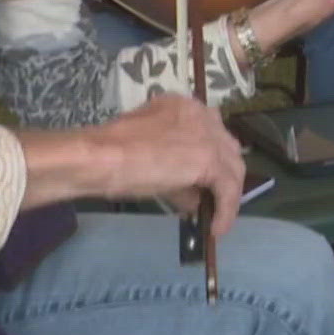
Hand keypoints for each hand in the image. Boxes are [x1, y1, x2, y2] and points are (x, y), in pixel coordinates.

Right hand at [20, 94, 245, 237]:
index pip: (209, 132)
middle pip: (227, 147)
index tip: (202, 180)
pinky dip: (225, 210)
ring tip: (215, 218)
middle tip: (211, 199)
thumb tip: (193, 197)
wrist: (101, 157)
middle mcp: (201, 114)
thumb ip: (174, 169)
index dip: (210, 157)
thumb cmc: (112, 154)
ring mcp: (208, 134)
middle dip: (222, 174)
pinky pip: (228, 189)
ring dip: (226, 194)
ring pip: (232, 167)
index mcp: (183, 106)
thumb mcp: (148, 153)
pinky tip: (216, 228)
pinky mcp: (210, 159)